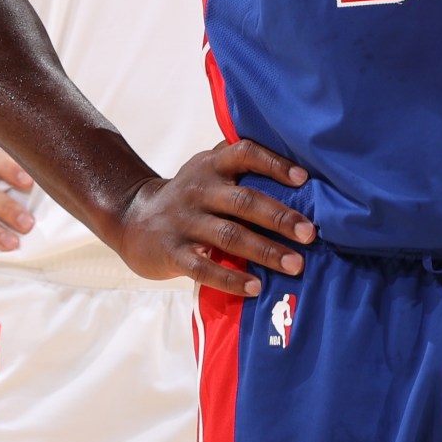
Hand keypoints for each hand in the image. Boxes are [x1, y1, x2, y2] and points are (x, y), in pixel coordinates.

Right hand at [110, 140, 314, 296]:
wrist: (130, 218)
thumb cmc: (189, 195)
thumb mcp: (207, 169)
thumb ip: (240, 164)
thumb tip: (300, 168)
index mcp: (211, 166)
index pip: (245, 153)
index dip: (274, 163)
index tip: (304, 179)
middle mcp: (199, 190)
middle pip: (244, 201)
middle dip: (280, 218)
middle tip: (310, 234)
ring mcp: (184, 222)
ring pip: (229, 236)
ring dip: (265, 251)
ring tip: (295, 265)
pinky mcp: (173, 252)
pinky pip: (204, 268)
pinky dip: (232, 279)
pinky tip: (256, 287)